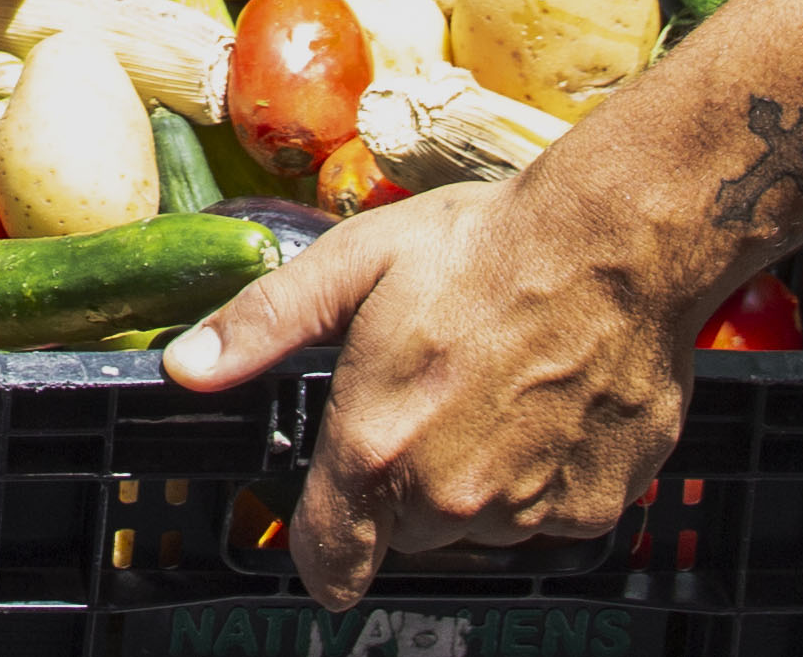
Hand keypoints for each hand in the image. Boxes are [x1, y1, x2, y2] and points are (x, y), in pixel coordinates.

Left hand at [160, 173, 691, 600]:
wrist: (617, 242)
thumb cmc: (482, 244)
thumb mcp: (352, 263)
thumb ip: (264, 325)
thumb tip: (185, 368)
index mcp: (378, 447)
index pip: (329, 560)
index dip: (320, 548)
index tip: (328, 525)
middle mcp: (451, 498)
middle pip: (406, 529)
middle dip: (405, 477)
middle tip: (430, 391)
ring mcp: (529, 510)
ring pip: (479, 520)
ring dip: (476, 475)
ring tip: (496, 385)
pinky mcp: (595, 506)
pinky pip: (549, 511)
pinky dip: (545, 472)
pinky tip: (551, 400)